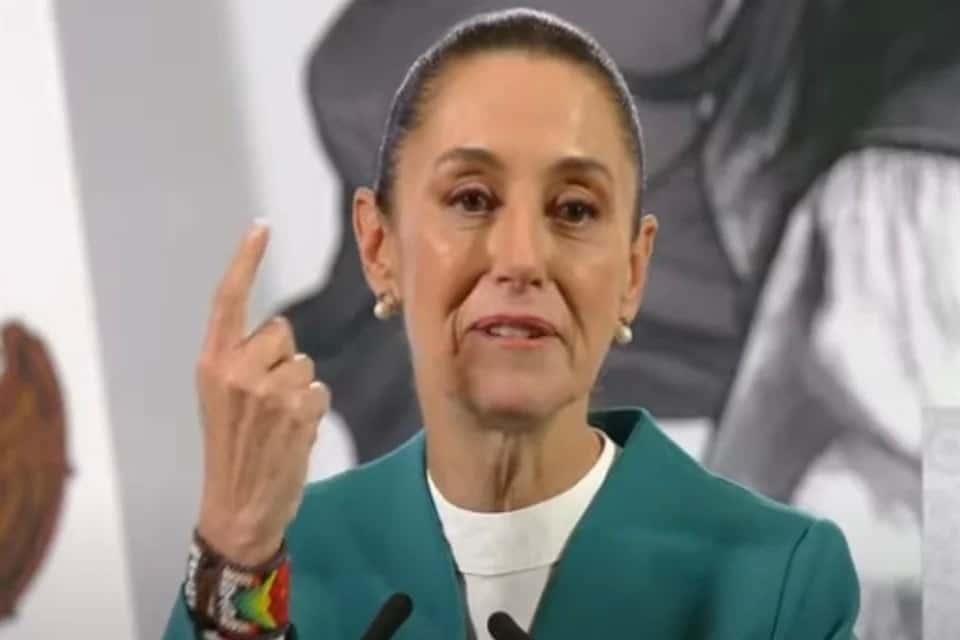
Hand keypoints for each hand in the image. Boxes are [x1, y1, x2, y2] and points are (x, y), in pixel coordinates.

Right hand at [195, 223, 328, 564]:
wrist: (238, 504)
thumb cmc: (232, 449)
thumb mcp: (219, 399)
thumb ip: (240, 362)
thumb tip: (279, 335)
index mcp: (211, 362)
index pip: (229, 300)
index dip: (246, 261)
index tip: (261, 228)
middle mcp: (236, 369)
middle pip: (282, 331)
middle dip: (282, 358)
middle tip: (264, 401)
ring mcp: (268, 389)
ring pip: (305, 363)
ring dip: (299, 389)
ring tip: (277, 423)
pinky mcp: (299, 409)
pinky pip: (320, 390)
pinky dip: (313, 410)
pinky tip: (293, 434)